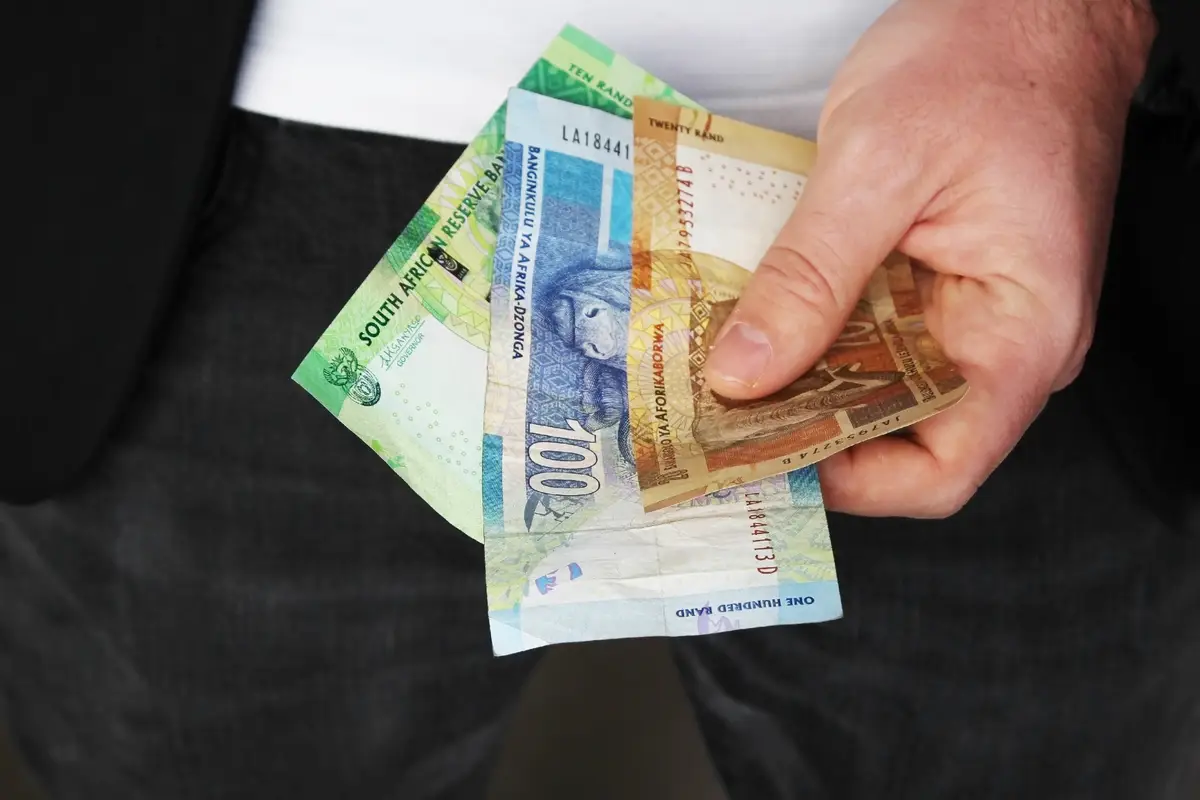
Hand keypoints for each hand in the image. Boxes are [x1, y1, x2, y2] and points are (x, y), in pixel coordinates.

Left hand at [702, 0, 1155, 516]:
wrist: (1033, 0)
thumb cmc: (992, 59)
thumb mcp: (879, 164)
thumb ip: (810, 276)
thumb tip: (745, 371)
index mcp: (1022, 333)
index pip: (939, 470)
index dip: (847, 480)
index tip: (761, 454)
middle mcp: (1003, 340)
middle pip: (897, 432)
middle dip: (804, 425)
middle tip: (716, 409)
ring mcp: (970, 311)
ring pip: (875, 381)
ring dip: (801, 375)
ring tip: (723, 362)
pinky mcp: (938, 280)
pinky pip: (871, 330)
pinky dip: (815, 327)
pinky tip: (759, 313)